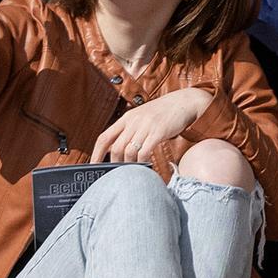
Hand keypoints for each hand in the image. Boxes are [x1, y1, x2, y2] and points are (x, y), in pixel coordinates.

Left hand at [93, 86, 216, 168]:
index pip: (104, 137)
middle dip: (115, 164)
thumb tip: (116, 152)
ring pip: (129, 151)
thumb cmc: (162, 114)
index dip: (96, 154)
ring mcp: (146, 125)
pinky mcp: (159, 131)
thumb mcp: (141, 118)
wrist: (184, 102)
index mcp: (126, 118)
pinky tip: (147, 167)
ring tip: (135, 172)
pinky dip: (143, 162)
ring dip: (130, 165)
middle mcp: (133, 121)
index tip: (93, 167)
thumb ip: (129, 131)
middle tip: (119, 174)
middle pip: (116, 148)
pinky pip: (145, 151)